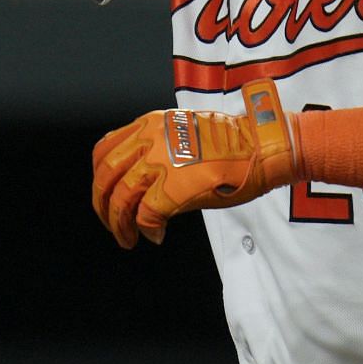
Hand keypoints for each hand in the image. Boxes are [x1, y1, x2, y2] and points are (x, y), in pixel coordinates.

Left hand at [91, 78, 299, 247]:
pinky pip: (146, 214)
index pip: (104, 151)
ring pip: (121, 197)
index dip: (100, 179)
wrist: (262, 146)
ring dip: (120, 224)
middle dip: (103, 207)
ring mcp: (162, 161)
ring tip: (128, 238)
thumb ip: (158, 152)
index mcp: (151, 124)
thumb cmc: (233, 144)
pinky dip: (145, 229)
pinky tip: (155, 236)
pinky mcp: (176, 184)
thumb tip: (142, 185)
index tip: (107, 197)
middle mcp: (150, 138)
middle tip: (113, 226)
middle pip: (105, 176)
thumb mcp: (185, 135)